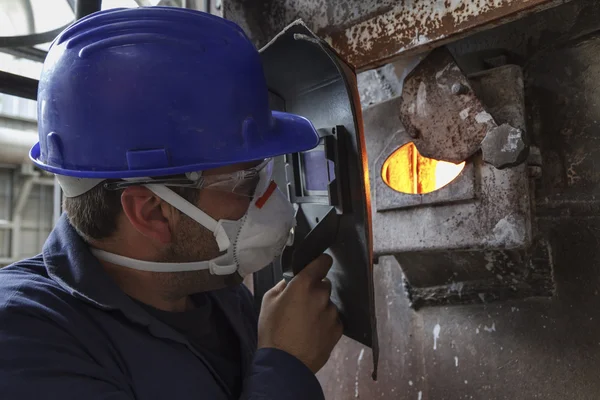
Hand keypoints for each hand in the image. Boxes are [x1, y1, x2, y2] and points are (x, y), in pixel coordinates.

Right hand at [257, 254, 342, 373]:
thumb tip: (290, 282)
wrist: (285, 364)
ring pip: (328, 303)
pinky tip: (312, 333)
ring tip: (305, 323)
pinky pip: (333, 319)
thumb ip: (282, 286)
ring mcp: (332, 313)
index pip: (323, 261)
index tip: (318, 265)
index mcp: (304, 284)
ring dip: (320, 308)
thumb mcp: (268, 301)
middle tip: (302, 303)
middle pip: (324, 284)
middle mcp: (322, 295)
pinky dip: (325, 323)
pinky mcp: (337, 329)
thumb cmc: (272, 331)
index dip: (321, 262)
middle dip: (315, 290)